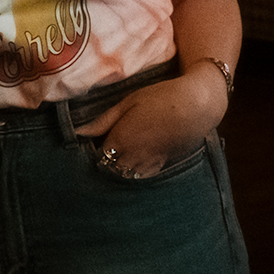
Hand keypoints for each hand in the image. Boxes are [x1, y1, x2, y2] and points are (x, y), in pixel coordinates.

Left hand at [76, 70, 227, 176]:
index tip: (97, 137)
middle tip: (109, 143)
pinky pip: (140, 176)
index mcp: (119, 140)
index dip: (95, 146)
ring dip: (119, 165)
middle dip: (106, 159)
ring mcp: (147, 164)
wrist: (196, 106)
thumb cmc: (161, 98)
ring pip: (123, 174)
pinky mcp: (160, 166)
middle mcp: (131, 157)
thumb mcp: (129, 102)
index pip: (97, 155)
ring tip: (124, 149)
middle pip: (108, 168)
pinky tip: (138, 155)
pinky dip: (135, 169)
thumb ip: (102, 121)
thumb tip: (78, 132)